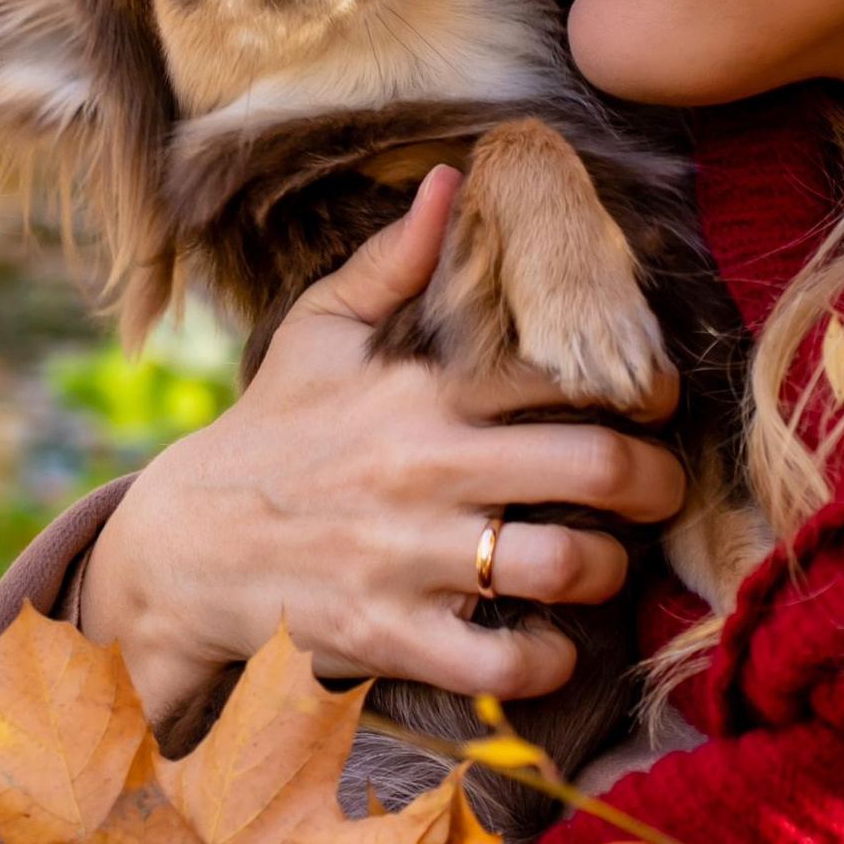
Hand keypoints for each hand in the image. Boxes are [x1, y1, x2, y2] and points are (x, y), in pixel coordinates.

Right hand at [77, 168, 685, 733]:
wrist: (182, 547)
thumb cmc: (268, 432)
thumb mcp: (317, 332)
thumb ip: (392, 259)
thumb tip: (453, 179)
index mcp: (419, 390)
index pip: (564, 373)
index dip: (634, 386)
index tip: (653, 404)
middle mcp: (423, 469)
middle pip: (597, 469)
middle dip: (656, 482)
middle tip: (662, 490)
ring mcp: (408, 558)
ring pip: (565, 567)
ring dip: (611, 571)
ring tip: (604, 563)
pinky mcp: (391, 636)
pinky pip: (505, 663)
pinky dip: (546, 661)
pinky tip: (548, 642)